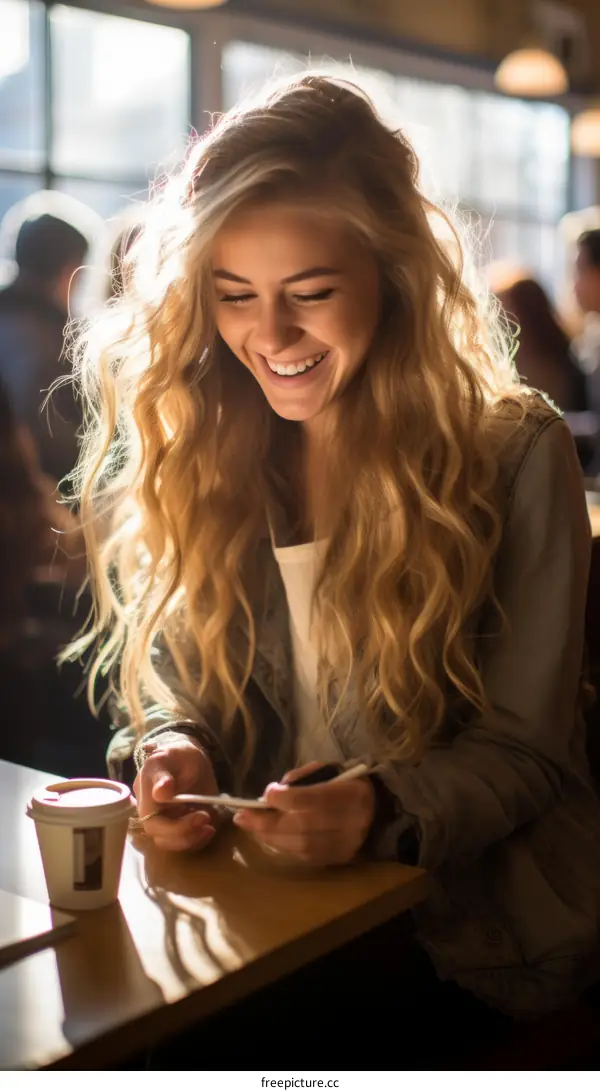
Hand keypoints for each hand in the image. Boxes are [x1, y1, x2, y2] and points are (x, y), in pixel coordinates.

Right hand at [134, 736, 219, 851]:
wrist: (189, 761)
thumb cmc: (181, 755)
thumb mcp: (175, 755)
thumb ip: (165, 774)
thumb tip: (160, 792)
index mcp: (146, 789)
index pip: (150, 818)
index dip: (174, 825)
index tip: (202, 814)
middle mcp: (148, 808)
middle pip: (158, 834)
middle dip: (184, 832)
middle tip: (207, 819)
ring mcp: (160, 819)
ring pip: (167, 842)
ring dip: (190, 839)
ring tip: (210, 827)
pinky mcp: (173, 827)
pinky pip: (179, 841)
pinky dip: (195, 840)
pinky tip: (209, 829)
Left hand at [233, 762, 375, 865]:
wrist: (380, 810)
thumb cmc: (348, 784)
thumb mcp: (330, 770)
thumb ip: (303, 779)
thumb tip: (274, 793)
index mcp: (351, 793)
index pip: (313, 799)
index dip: (285, 798)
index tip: (266, 794)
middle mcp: (351, 822)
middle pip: (303, 827)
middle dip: (267, 823)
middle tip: (242, 817)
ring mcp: (346, 845)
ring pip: (301, 846)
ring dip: (270, 837)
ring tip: (250, 827)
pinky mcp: (339, 859)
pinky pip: (306, 857)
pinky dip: (284, 846)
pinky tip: (269, 837)